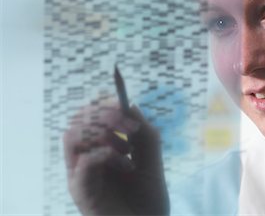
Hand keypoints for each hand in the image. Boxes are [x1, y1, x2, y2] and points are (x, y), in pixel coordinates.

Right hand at [63, 99, 169, 214]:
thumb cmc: (147, 198)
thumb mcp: (152, 158)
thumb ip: (144, 133)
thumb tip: (130, 105)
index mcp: (102, 147)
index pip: (91, 114)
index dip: (105, 104)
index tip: (123, 104)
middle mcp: (87, 156)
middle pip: (79, 119)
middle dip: (105, 115)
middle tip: (131, 128)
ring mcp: (81, 173)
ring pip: (73, 134)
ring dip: (102, 132)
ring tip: (127, 149)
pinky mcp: (80, 189)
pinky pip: (84, 160)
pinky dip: (106, 154)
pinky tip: (126, 165)